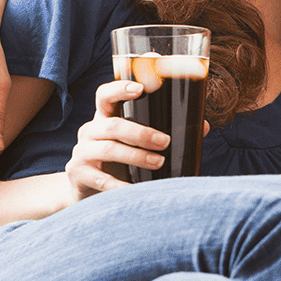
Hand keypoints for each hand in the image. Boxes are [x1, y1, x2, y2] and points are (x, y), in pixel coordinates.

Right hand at [63, 80, 168, 198]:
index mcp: (103, 118)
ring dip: (137, 156)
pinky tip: (137, 187)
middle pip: (113, 125)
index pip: (105, 96)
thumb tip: (202, 127)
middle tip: (165, 142)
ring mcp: (81, 152)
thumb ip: (161, 134)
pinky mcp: (78, 174)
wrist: (86, 191)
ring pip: (109, 149)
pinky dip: (121, 184)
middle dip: (141, 133)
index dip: (120, 88)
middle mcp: (89, 131)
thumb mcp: (133, 145)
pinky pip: (102, 179)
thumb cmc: (116, 163)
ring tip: (159, 162)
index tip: (140, 88)